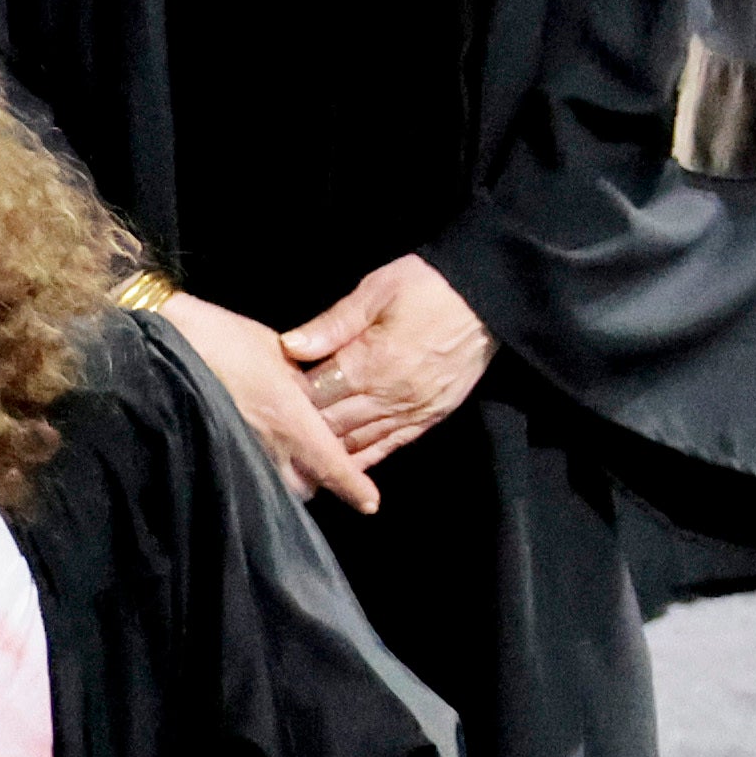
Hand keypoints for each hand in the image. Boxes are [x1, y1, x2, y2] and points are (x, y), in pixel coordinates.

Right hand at [151, 290, 381, 515]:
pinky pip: (245, 473)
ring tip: (287, 462)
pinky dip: (256, 471)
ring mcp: (238, 452)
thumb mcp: (275, 350)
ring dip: (284, 479)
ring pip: (273, 484)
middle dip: (315, 481)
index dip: (354, 486)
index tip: (370, 503)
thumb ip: (302, 377)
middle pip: (303, 487)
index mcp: (290, 419)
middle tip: (321, 466)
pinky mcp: (213, 452)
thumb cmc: (222, 338)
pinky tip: (256, 454)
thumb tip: (315, 394)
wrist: (162, 345)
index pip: (332, 465)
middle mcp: (268, 446)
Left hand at [278, 254, 490, 469]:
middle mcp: (390, 395)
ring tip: (297, 462)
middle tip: (273, 438)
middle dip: (302, 432)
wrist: (489, 298)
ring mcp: (412, 410)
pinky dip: (365, 459)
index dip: (288, 402)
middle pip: (332, 425)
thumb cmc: (428, 286)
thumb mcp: (378, 290)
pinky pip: (391, 445)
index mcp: (372, 362)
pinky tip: (343, 470)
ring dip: (328, 454)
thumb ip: (333, 324)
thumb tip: (290, 347)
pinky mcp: (431, 416)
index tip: (266, 404)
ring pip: (359, 443)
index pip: (316, 394)